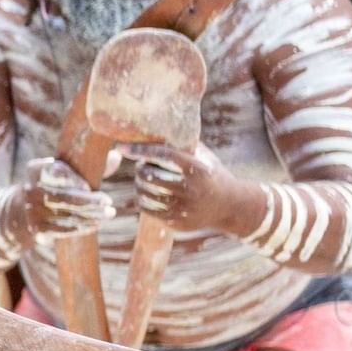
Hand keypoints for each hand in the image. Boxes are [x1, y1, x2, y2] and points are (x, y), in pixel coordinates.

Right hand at [15, 157, 114, 243]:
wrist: (24, 209)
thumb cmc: (53, 185)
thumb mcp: (64, 170)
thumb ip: (87, 165)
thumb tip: (115, 158)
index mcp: (37, 170)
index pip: (55, 172)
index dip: (71, 179)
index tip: (88, 187)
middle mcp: (31, 189)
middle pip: (64, 197)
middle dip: (89, 201)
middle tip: (108, 202)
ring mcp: (33, 211)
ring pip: (67, 214)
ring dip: (91, 216)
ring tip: (109, 214)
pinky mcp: (37, 228)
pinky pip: (63, 229)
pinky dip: (82, 227)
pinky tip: (96, 224)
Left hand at [123, 142, 243, 230]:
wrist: (231, 206)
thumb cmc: (212, 175)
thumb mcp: (204, 157)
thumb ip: (184, 144)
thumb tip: (156, 128)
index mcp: (196, 168)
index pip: (163, 155)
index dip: (140, 150)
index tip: (121, 146)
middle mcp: (189, 188)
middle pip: (149, 176)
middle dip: (140, 169)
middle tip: (142, 166)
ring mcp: (182, 207)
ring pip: (145, 193)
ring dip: (139, 184)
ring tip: (145, 179)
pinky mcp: (176, 222)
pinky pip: (147, 209)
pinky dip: (143, 199)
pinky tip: (148, 194)